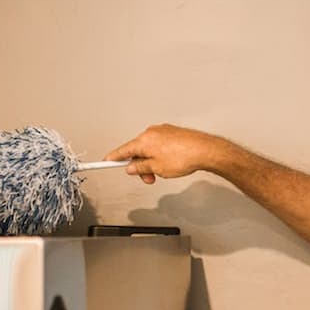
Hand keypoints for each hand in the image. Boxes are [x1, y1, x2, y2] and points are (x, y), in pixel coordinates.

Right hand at [104, 124, 227, 183]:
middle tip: (148, 177)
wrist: (204, 150)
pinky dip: (159, 155)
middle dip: (140, 166)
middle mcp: (151, 133)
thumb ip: (141, 168)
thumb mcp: (157, 168)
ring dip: (151, 162)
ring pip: (149, 149)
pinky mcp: (172, 133)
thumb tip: (132, 167)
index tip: (105, 162)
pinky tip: (169, 163)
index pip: (123, 150)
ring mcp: (162, 131)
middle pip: (137, 150)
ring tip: (162, 172)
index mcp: (144, 140)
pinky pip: (159, 145)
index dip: (113, 158)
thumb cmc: (184, 157)